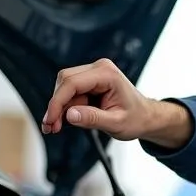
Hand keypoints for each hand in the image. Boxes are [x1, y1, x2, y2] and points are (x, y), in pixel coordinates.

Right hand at [41, 58, 190, 146]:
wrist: (146, 117)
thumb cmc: (136, 118)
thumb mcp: (116, 123)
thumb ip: (92, 119)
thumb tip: (69, 115)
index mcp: (107, 74)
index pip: (72, 83)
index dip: (57, 102)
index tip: (49, 120)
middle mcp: (99, 68)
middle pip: (65, 81)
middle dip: (57, 105)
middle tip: (52, 127)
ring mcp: (94, 73)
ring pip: (65, 87)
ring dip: (61, 107)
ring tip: (61, 126)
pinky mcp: (89, 81)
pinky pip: (71, 91)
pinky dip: (66, 106)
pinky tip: (68, 119)